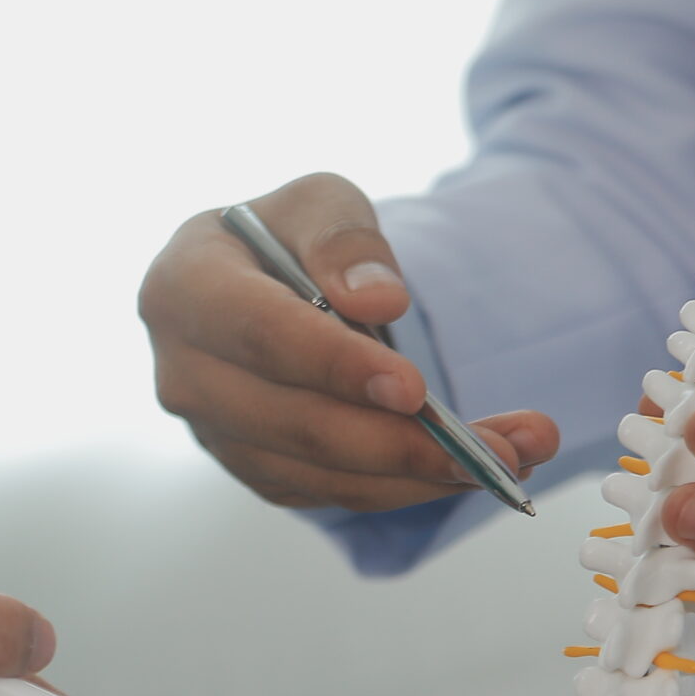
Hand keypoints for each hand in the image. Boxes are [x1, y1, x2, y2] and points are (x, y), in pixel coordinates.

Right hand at [139, 173, 556, 511]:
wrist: (265, 286)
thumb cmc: (291, 237)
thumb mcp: (320, 202)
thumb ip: (344, 239)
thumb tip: (377, 301)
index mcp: (181, 290)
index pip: (260, 335)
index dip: (336, 366)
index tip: (414, 388)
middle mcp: (183, 374)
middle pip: (294, 423)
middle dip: (399, 442)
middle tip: (499, 447)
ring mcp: (214, 434)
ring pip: (320, 471)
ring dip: (419, 475)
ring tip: (513, 458)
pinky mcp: (256, 470)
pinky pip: (333, 493)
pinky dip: (405, 487)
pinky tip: (470, 469)